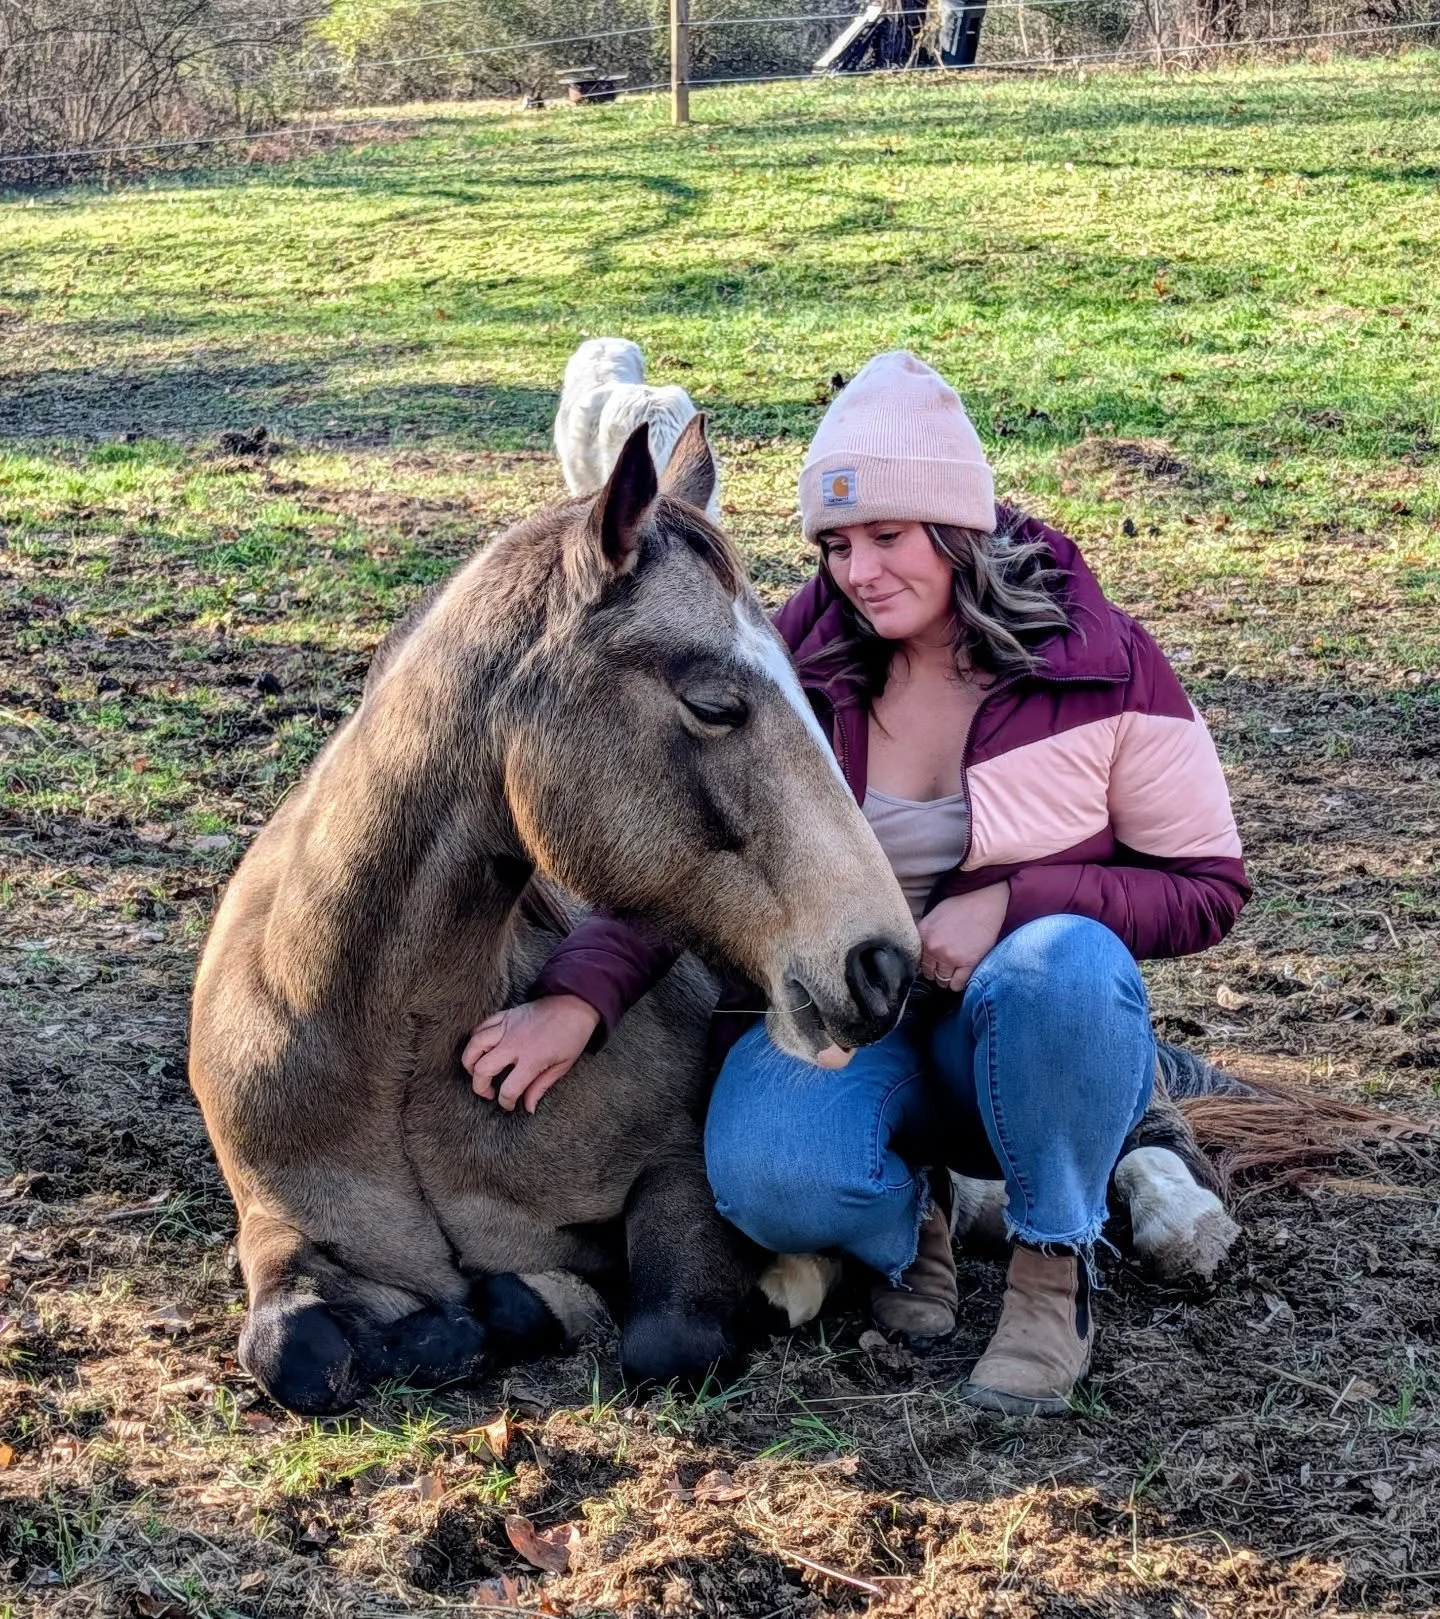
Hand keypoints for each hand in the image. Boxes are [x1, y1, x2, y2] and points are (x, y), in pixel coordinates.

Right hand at [462, 994, 600, 1114]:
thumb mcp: (562, 1066)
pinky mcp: (505, 1015)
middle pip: (482, 1069)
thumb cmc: (572, 1036)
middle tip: (488, 1093)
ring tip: (476, 1072)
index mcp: (532, 1058)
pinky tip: (480, 1049)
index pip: (508, 1089)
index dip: (506, 1102)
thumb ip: (541, 1087)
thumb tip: (528, 1108)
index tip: (509, 1105)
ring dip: (470, 1062)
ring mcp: (507, 1027)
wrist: (575, 1003)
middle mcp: (515, 1043)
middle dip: (480, 1087)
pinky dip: (475, 1039)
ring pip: (474, 1045)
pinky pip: (481, 1025)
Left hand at [918, 883, 1009, 994]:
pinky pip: (957, 985)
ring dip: (947, 978)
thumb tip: (923, 952)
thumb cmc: (961, 906)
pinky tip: (962, 975)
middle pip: (929, 973)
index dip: (926, 963)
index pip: (918, 960)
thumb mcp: (934, 916)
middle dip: (936, 972)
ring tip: (955, 971)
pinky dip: (958, 984)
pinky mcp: (967, 963)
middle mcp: (933, 947)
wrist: (984, 902)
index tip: (933, 963)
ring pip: (942, 981)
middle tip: (946, 967)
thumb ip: (926, 935)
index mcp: (923, 934)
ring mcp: (950, 957)